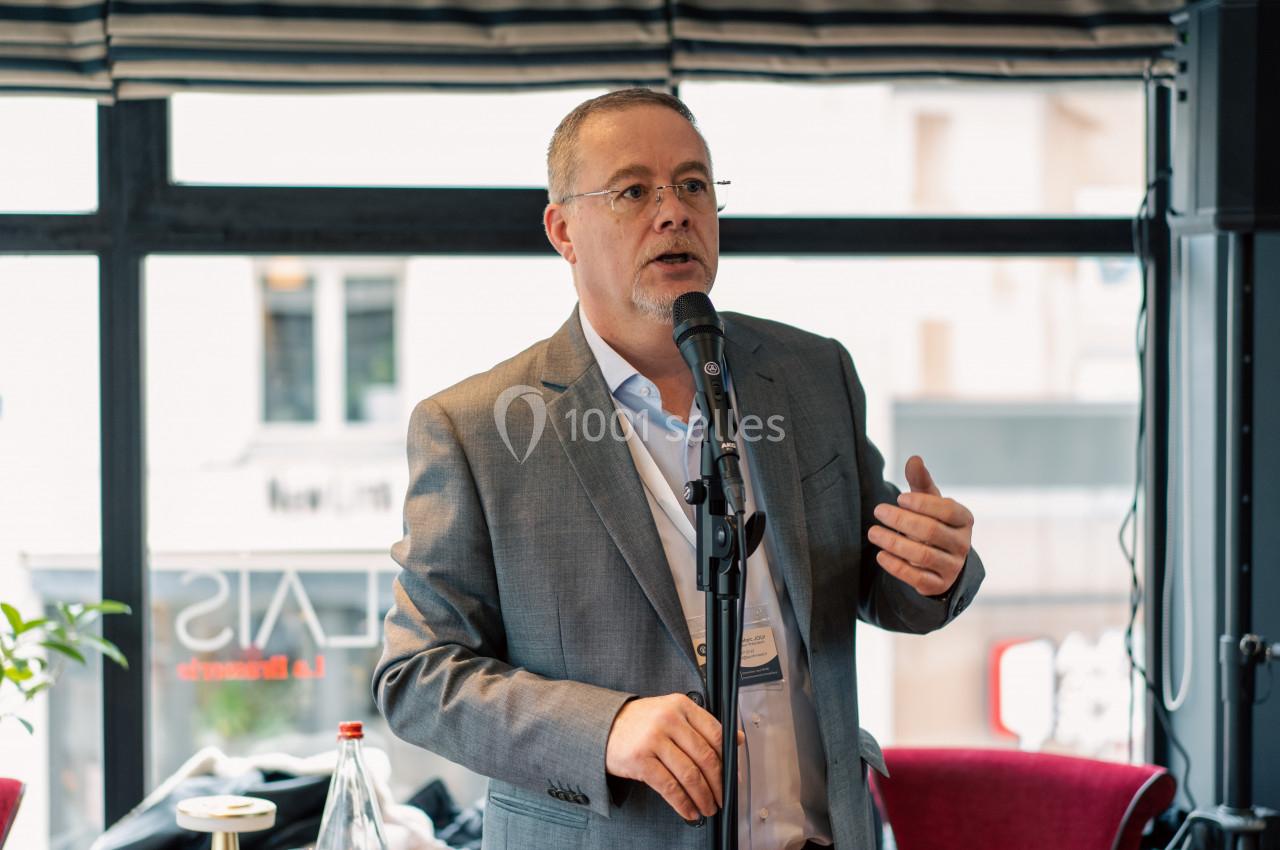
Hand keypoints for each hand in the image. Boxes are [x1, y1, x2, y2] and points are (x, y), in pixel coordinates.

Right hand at [605, 693, 742, 820]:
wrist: (603, 725)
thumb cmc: (642, 722)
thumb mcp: (672, 712)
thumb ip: (702, 724)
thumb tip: (736, 739)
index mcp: (681, 705)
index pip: (715, 734)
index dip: (728, 760)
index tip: (733, 776)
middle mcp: (668, 719)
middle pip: (705, 757)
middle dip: (719, 784)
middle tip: (722, 798)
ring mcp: (653, 739)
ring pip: (689, 775)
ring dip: (703, 797)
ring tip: (708, 808)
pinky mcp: (640, 760)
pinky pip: (669, 787)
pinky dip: (683, 803)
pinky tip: (689, 811)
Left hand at [868, 455, 973, 596]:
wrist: (941, 561)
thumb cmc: (933, 522)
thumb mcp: (930, 502)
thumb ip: (921, 482)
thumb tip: (914, 458)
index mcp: (964, 520)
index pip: (947, 511)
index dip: (923, 504)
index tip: (899, 498)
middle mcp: (962, 544)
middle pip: (932, 531)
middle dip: (902, 520)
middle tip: (878, 511)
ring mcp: (951, 567)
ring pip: (922, 555)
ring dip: (894, 543)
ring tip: (873, 532)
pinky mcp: (937, 585)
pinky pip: (916, 578)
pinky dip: (896, 566)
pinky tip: (880, 555)